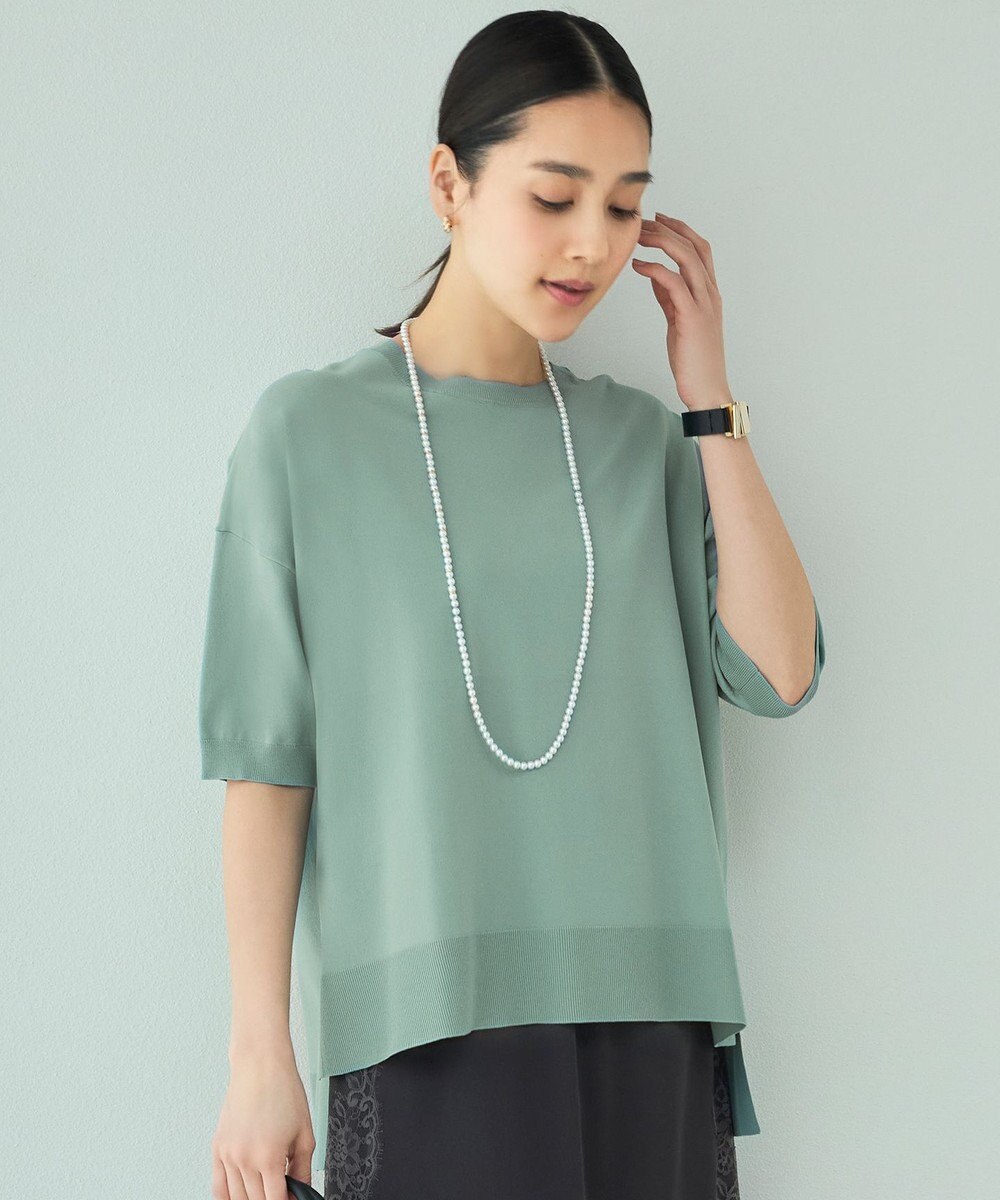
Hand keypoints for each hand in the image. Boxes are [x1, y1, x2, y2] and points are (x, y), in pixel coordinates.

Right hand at [211, 1052, 314, 1199]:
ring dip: (251, 1199)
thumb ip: (303, 1169)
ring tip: (265, 1189)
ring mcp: (228, 1155)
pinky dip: (228, 1198)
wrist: (260, 1066)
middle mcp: (244, 1159)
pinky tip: (239, 1196)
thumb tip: (300, 1190)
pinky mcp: (218, 1148)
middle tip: (283, 1191)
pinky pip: (217, 1187)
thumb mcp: (305, 1133)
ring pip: (237, 1198)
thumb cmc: (284, 1092)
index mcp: (269, 1157)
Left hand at [631, 213, 732, 410]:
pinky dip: (655, 269)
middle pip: (694, 246)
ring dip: (662, 242)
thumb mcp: (679, 321)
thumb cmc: (693, 359)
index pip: (699, 249)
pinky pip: (674, 283)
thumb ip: (670, 297)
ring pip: (687, 258)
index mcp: (709, 293)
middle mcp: (710, 293)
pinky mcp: (692, 318)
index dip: (680, 230)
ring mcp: (704, 304)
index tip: (659, 220)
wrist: (706, 389)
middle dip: (669, 229)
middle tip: (644, 222)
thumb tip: (655, 276)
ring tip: (639, 236)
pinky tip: (638, 265)